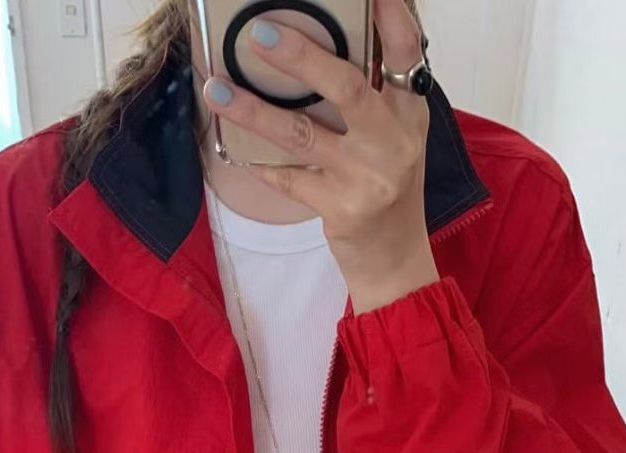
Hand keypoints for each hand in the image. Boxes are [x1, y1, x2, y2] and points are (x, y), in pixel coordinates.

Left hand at [203, 0, 438, 313]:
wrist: (393, 256)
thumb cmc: (386, 183)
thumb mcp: (394, 133)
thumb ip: (372, 90)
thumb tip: (323, 36)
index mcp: (409, 111)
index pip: (404, 50)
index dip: (389, 14)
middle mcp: (393, 141)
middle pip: (345, 87)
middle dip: (301, 56)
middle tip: (259, 33)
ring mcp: (366, 177)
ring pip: (301, 133)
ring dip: (253, 110)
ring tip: (216, 88)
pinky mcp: (340, 209)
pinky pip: (287, 178)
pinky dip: (258, 163)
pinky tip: (232, 149)